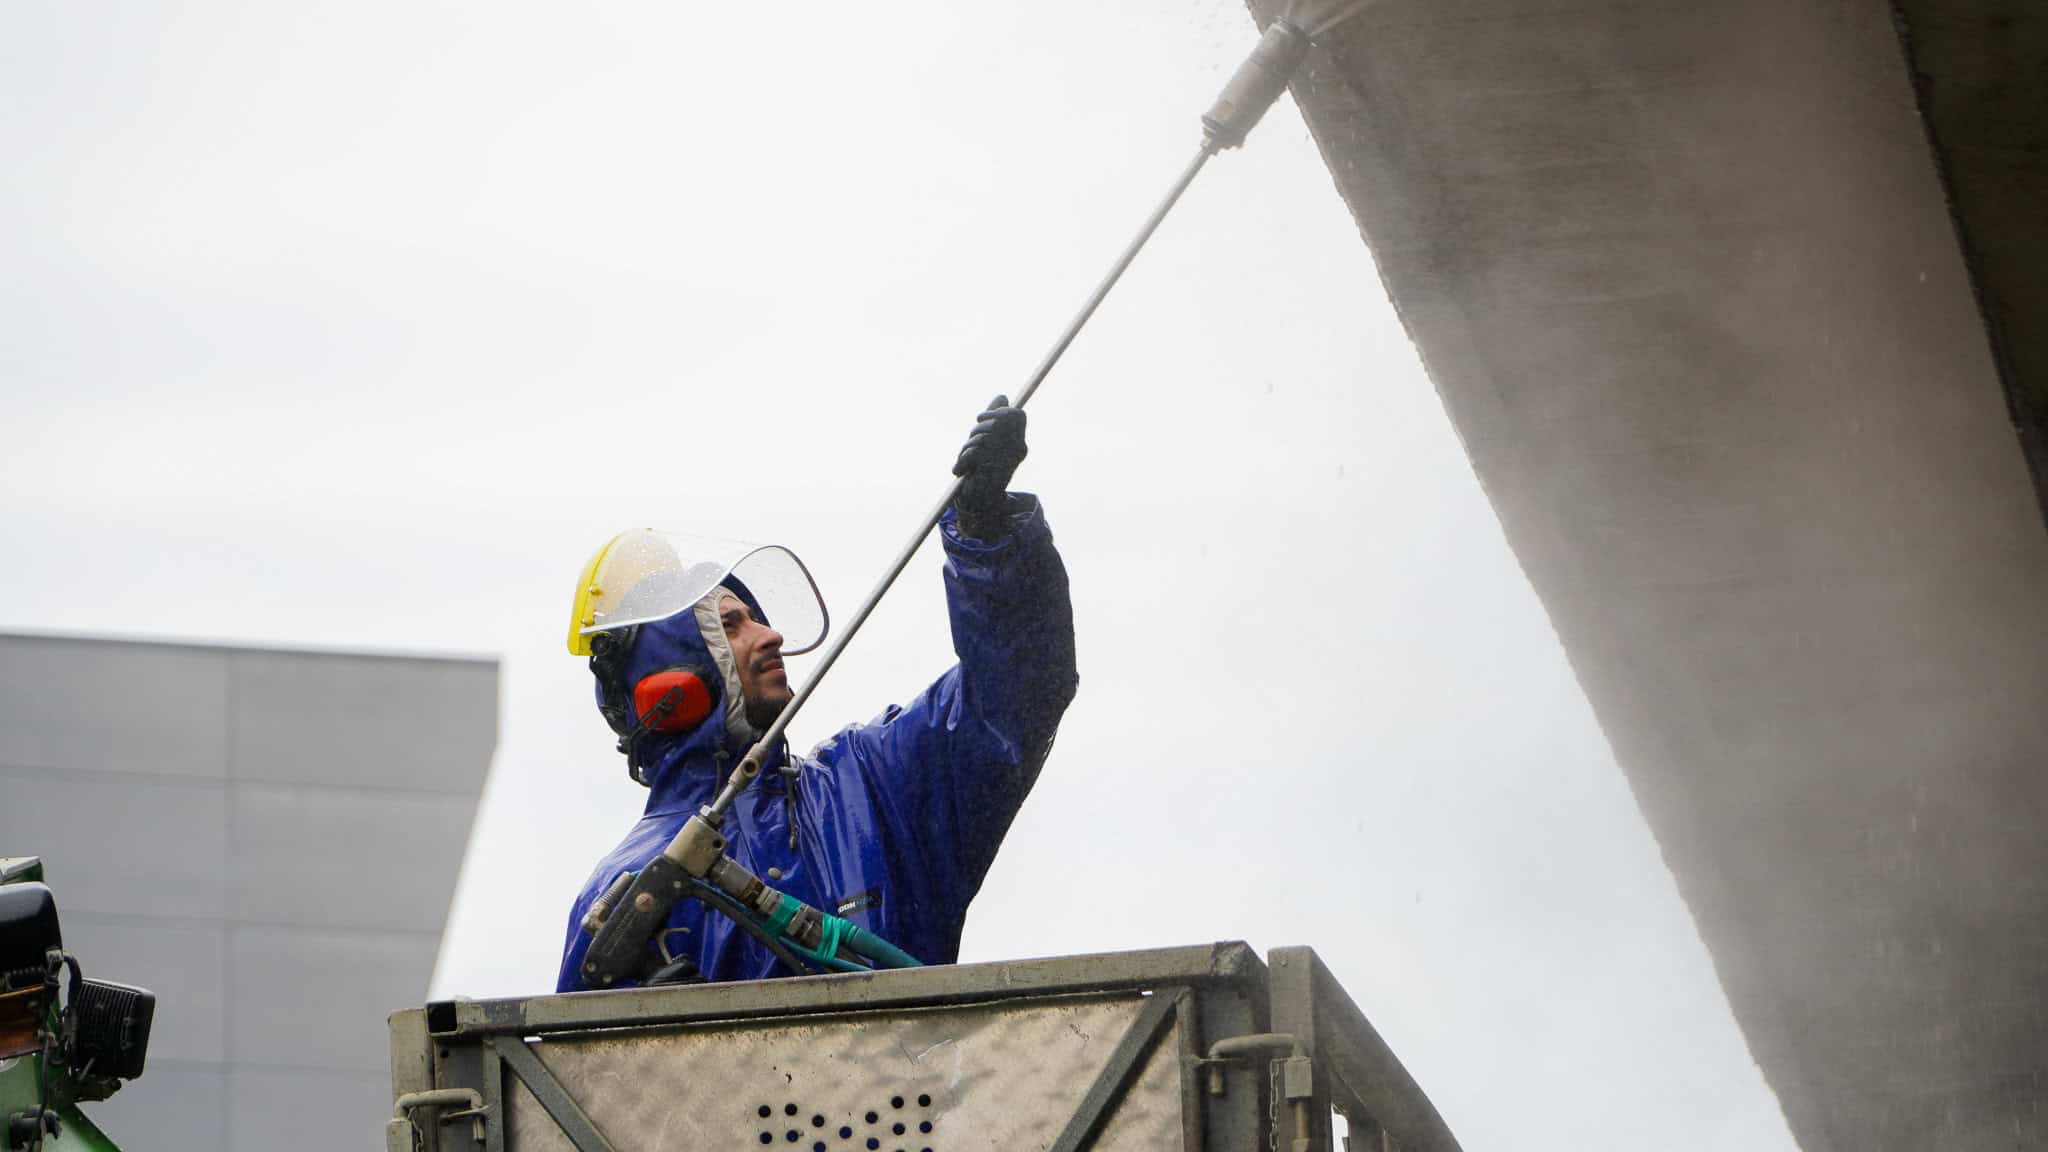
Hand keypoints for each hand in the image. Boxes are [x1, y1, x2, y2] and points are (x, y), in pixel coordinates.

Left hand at [951, 394, 1026, 539]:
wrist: (979, 504)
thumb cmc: (982, 470)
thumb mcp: (987, 441)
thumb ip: (995, 418)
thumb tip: (1003, 396)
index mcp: (1019, 444)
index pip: (1016, 414)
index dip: (998, 411)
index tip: (980, 418)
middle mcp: (1017, 452)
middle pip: (996, 422)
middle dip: (978, 429)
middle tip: (970, 442)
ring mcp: (1006, 462)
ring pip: (982, 438)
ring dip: (968, 448)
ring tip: (965, 461)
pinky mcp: (992, 473)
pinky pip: (973, 453)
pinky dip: (963, 460)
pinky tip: (960, 470)